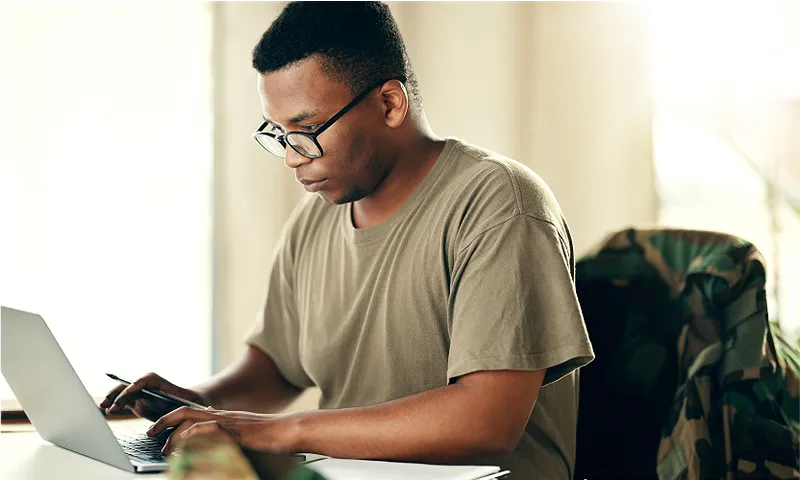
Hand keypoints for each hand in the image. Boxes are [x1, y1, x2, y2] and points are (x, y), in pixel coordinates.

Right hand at [99, 372, 207, 421]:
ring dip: (112, 398)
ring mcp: (140, 393)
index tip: (128, 392)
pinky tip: (106, 411)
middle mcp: (147, 386)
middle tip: (110, 405)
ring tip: (103, 407)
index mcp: (160, 383)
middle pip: (130, 385)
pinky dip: (114, 404)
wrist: (189, 404)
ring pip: (123, 392)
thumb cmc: (189, 404)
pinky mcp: (136, 402)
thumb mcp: (186, 406)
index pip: (146, 380)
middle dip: (119, 394)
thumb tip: (170, 421)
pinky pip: (122, 400)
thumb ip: (177, 412)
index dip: (136, 386)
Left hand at [146, 406, 292, 455]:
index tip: (158, 430)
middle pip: (185, 411)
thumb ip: (227, 443)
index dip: (172, 419)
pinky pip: (207, 429)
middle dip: (163, 421)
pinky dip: (192, 437)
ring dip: (173, 434)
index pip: (191, 412)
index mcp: (222, 417)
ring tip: (164, 449)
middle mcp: (222, 416)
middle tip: (150, 432)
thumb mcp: (244, 440)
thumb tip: (210, 456)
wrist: (290, 430)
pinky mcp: (233, 430)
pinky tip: (185, 446)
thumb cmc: (272, 437)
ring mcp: (227, 421)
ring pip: (191, 419)